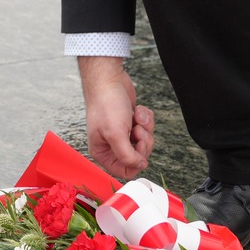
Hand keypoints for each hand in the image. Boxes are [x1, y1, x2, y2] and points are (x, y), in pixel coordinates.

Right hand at [80, 55, 155, 179]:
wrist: (109, 79)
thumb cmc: (106, 104)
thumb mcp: (115, 134)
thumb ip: (127, 156)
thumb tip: (140, 166)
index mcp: (102, 153)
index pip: (125, 171)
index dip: (137, 161)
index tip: (138, 146)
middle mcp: (111, 145)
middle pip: (138, 156)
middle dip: (143, 141)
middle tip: (137, 128)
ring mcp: (122, 134)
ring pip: (145, 142)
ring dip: (145, 127)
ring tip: (136, 117)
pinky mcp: (131, 123)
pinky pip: (147, 128)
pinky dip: (145, 118)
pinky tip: (136, 110)